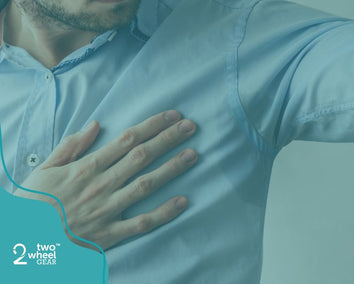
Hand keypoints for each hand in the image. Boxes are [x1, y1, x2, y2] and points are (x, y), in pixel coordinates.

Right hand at [13, 110, 197, 250]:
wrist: (25, 239)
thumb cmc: (35, 202)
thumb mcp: (46, 168)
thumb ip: (72, 146)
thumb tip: (95, 124)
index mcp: (87, 167)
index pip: (126, 140)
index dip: (152, 125)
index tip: (172, 115)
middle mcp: (101, 185)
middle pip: (141, 156)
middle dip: (168, 139)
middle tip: (191, 127)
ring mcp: (108, 209)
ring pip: (146, 185)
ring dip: (172, 169)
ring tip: (193, 155)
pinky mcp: (111, 234)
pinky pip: (142, 223)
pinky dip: (164, 213)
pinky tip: (183, 201)